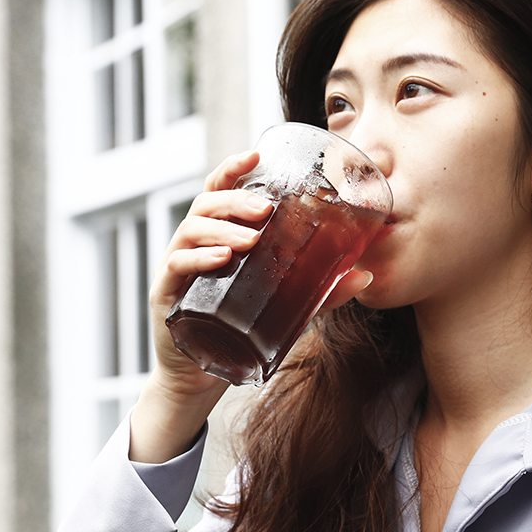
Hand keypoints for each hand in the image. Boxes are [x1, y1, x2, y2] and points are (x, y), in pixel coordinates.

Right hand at [132, 151, 375, 461]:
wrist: (199, 376)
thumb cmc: (241, 330)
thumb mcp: (286, 307)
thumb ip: (321, 290)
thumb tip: (365, 275)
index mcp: (220, 237)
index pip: (220, 191)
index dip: (234, 169)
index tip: (256, 154)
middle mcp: (195, 245)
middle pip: (207, 204)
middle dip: (237, 201)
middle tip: (267, 209)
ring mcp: (177, 268)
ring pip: (191, 230)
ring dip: (222, 228)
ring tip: (250, 238)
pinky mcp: (166, 295)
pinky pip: (177, 266)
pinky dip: (199, 259)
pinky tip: (223, 260)